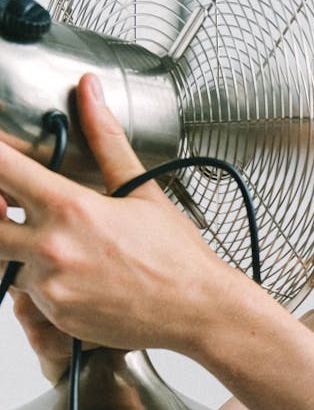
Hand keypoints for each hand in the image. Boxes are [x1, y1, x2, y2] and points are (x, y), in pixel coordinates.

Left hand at [0, 74, 228, 352]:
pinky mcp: (59, 316)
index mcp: (72, 209)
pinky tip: (75, 274)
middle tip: (11, 204)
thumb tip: (90, 93)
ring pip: (4, 263)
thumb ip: (106, 139)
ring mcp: (54, 288)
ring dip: (16, 250)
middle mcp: (54, 250)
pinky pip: (30, 297)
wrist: (199, 310)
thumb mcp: (141, 190)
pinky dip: (42, 282)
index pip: (2, 170)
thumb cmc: (177, 257)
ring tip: (52, 243)